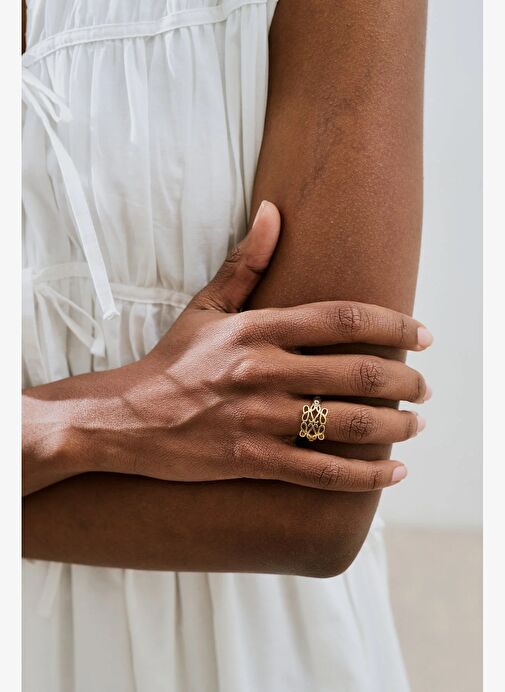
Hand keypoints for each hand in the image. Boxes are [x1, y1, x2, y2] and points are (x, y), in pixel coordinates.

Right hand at [82, 201, 430, 491]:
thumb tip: (274, 210)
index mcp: (258, 328)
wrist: (127, 418)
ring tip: (415, 424)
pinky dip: (364, 476)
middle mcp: (264, 370)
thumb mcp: (206, 307)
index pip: (343, 319)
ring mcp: (259, 418)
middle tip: (424, 386)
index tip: (423, 335)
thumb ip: (246, 262)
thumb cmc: (172, 361)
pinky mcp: (253, 459)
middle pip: (357, 373)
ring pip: (347, 423)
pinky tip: (394, 473)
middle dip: (404, 380)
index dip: (394, 325)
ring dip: (394, 426)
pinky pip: (322, 472)